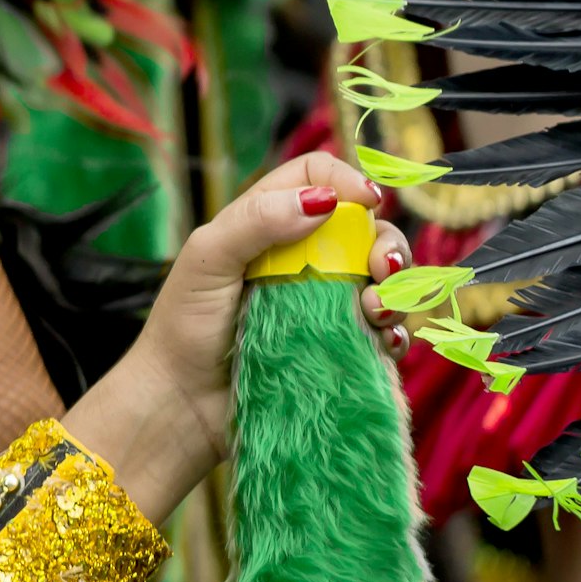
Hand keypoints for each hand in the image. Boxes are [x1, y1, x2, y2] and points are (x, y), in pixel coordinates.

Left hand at [63, 154, 410, 518]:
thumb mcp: (208, 259)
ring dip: (396, 291)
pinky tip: (381, 342)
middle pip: (367, 230)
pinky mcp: (340, 346)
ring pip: (386, 282)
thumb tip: (324, 199)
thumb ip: (258, 221)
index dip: (348, 181)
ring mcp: (325, 304)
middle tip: (380, 269)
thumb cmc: (185, 325)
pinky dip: (393, 334)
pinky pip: (385, 333)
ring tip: (376, 311)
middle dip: (387, 244)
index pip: (318, 177)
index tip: (367, 203)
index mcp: (267, 223)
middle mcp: (303, 257)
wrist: (184, 404)